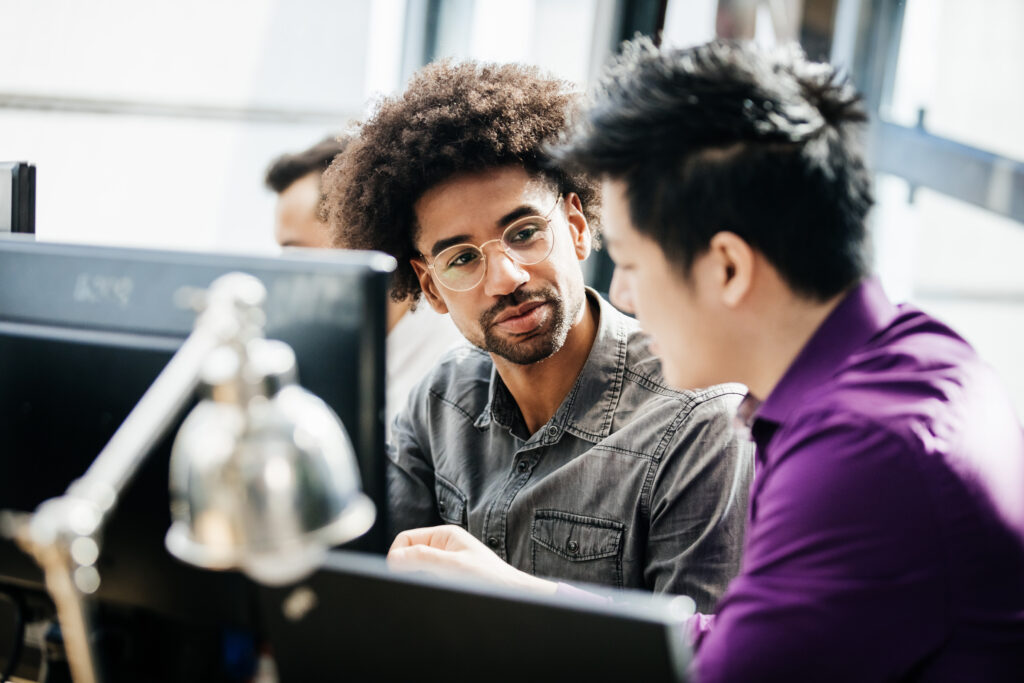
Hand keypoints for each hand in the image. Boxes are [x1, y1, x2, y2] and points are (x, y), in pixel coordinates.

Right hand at [387, 525, 556, 594]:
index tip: (397, 572)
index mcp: (444, 535)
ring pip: (416, 569)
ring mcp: (446, 563)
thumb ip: (423, 558)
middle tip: (417, 582)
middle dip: (406, 568)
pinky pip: (427, 580)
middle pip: (408, 554)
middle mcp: (444, 547)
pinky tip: (436, 591)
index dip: (397, 555)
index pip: (405, 539)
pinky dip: (425, 585)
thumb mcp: (454, 566)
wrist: (514, 597)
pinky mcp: (449, 578)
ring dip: (417, 578)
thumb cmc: (492, 580)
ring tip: (432, 587)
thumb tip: (394, 558)